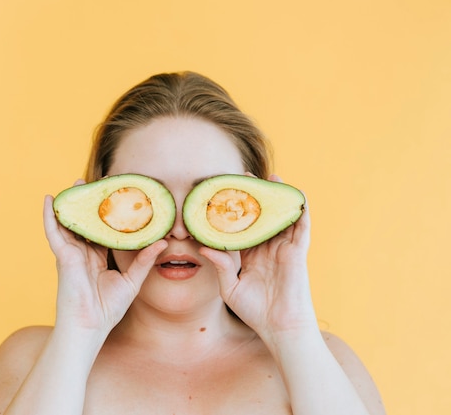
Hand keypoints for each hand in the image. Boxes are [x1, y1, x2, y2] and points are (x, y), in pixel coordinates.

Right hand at [43, 186, 166, 334]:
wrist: (89, 326)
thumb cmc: (107, 309)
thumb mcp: (132, 281)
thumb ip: (144, 261)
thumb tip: (163, 242)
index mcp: (97, 257)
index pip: (102, 230)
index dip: (109, 214)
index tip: (117, 197)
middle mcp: (83, 252)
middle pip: (86, 222)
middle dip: (91, 204)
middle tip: (100, 184)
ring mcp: (71, 253)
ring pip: (70, 222)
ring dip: (72, 203)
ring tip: (77, 184)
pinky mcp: (63, 255)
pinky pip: (53, 231)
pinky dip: (49, 215)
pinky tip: (49, 199)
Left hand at [199, 174, 316, 340]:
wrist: (279, 327)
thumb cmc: (255, 311)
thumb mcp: (229, 287)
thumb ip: (220, 265)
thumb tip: (203, 246)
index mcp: (252, 256)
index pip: (242, 228)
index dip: (234, 212)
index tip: (222, 195)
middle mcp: (268, 249)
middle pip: (261, 217)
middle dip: (254, 197)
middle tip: (243, 177)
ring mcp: (284, 248)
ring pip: (280, 216)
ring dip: (277, 197)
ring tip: (270, 177)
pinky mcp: (297, 251)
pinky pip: (301, 225)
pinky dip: (299, 208)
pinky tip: (294, 192)